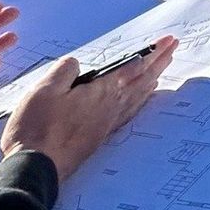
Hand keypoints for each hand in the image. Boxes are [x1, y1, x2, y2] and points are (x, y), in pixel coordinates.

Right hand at [1, 37, 176, 181]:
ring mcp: (106, 123)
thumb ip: (64, 71)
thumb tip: (76, 63)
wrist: (35, 168)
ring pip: (137, 95)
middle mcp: (110, 106)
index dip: (151, 52)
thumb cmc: (36, 128)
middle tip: (174, 47)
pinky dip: (140, 100)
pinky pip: (128, 112)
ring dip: (152, 79)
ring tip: (163, 68)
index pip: (132, 66)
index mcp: (100, 91)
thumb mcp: (44, 90)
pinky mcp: (99, 136)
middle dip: (159, 62)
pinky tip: (142, 99)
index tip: (168, 41)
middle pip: (141, 79)